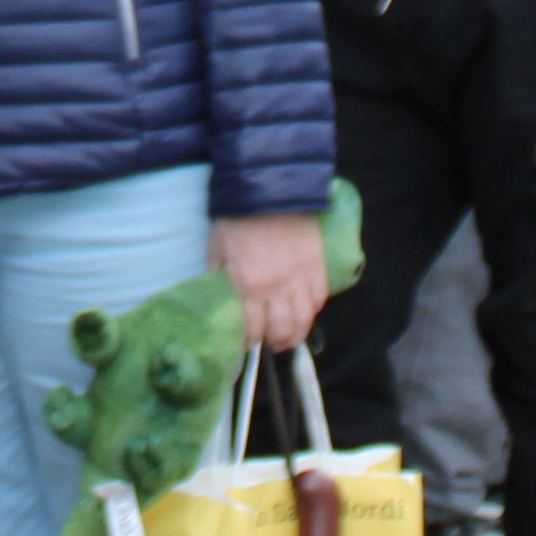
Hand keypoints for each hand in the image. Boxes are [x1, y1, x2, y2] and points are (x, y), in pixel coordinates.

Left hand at [211, 211, 329, 348]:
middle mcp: (277, 288)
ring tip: (290, 339)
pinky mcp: (316, 265)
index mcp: (248, 286)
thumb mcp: (217, 250)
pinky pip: (319, 298)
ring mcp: (300, 277)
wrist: (268, 189)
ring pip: (304, 320)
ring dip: (297, 335)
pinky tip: (305, 312)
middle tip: (271, 345)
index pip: (253, 329)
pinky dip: (313, 310)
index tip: (246, 341)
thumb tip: (221, 299)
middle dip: (275, 343)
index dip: (249, 340)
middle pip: (282, 331)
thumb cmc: (236, 219)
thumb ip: (220, 278)